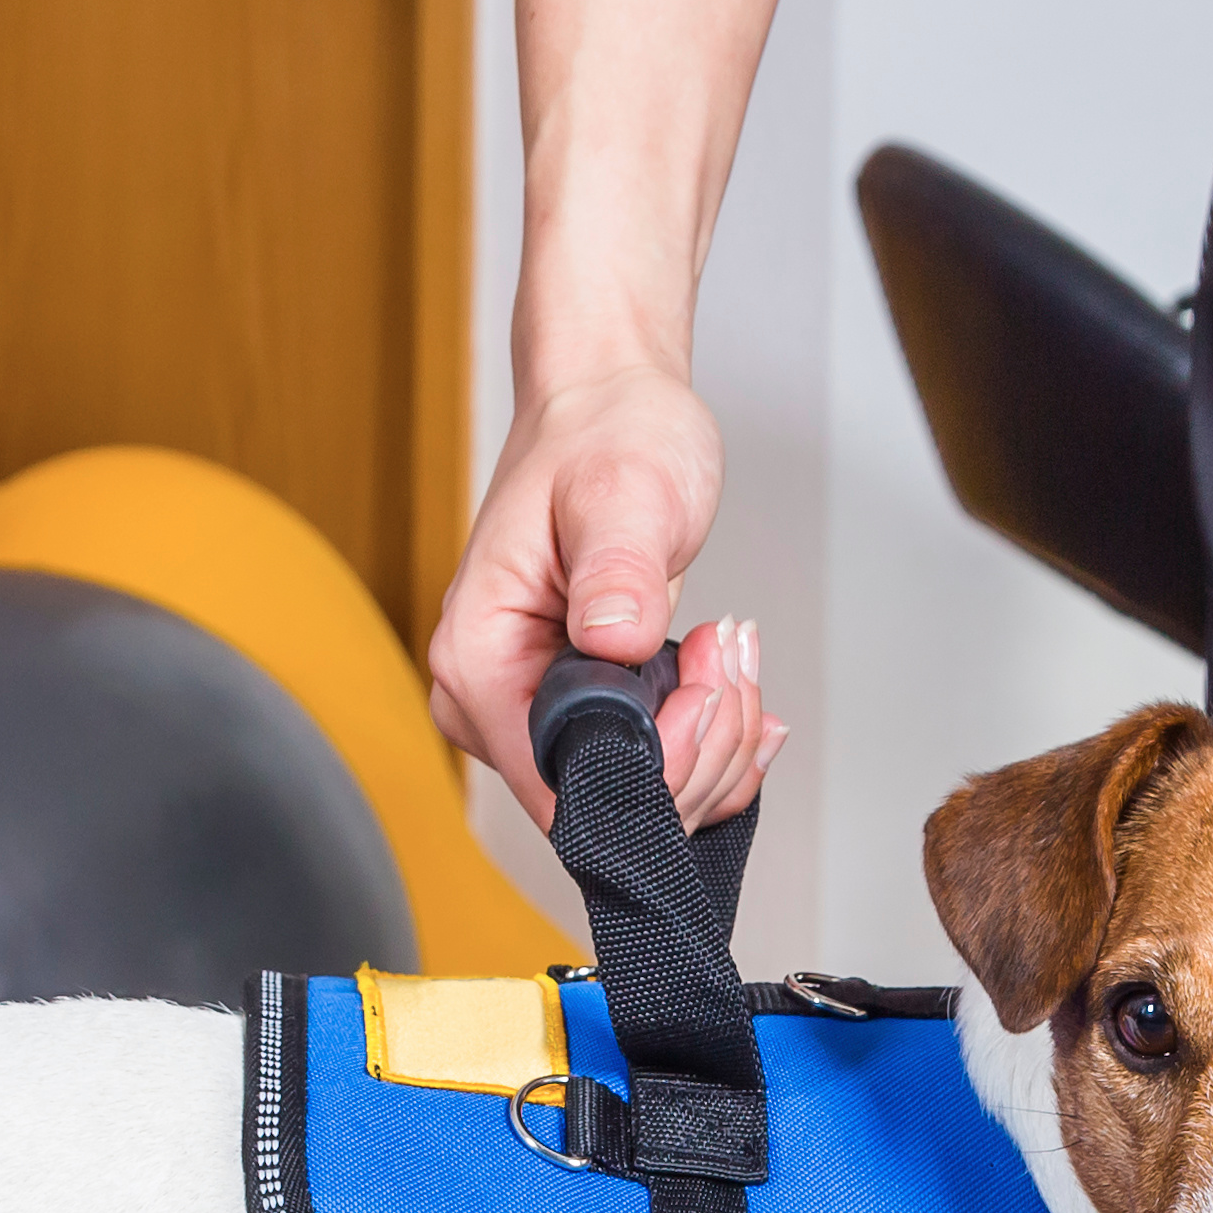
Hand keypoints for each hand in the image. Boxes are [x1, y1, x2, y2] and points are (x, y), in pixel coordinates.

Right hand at [425, 361, 788, 830]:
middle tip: (725, 651)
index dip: (654, 764)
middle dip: (698, 746)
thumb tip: (612, 638)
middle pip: (607, 804)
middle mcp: (493, 702)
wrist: (606, 408)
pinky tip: (735, 687)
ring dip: (716, 739)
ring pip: (642, 797)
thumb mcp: (621, 492)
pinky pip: (654, 774)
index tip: (702, 685)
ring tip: (727, 649)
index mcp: (476, 660)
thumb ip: (615, 570)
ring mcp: (535, 713)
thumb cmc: (602, 436)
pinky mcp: (578, 715)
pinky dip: (714, 744)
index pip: (563, 789)